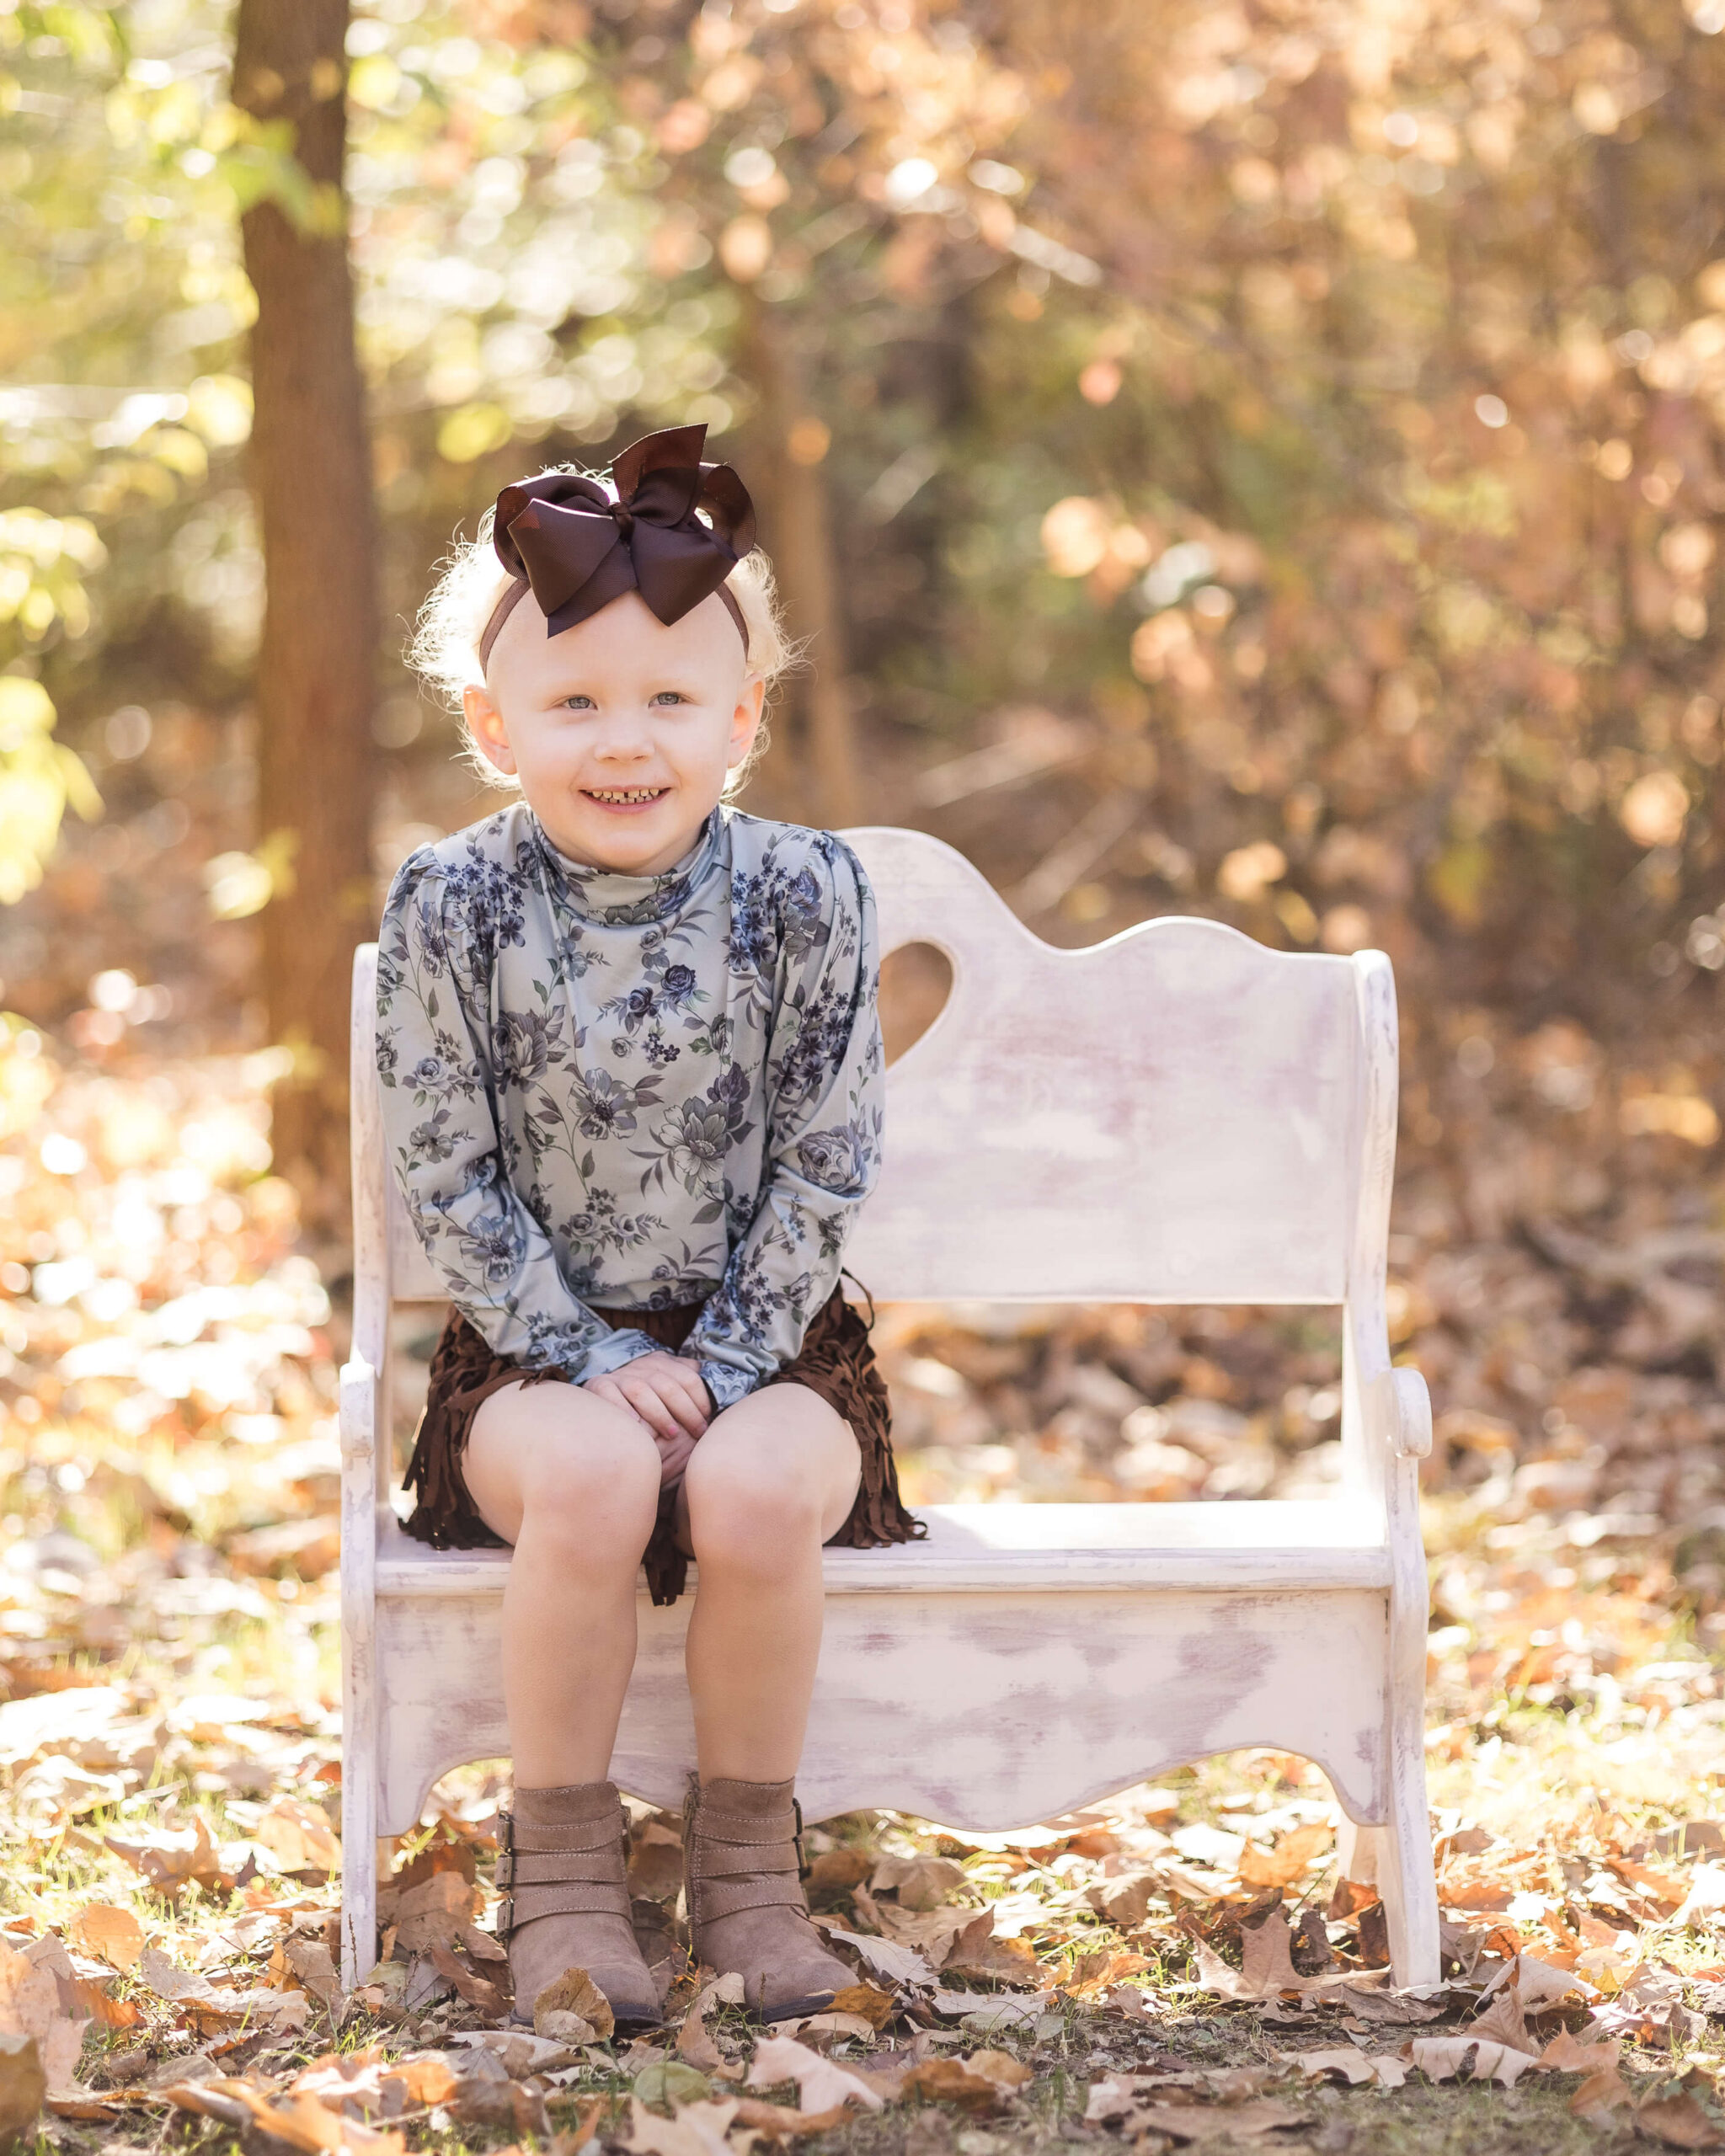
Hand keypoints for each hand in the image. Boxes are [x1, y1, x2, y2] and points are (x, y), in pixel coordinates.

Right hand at [583, 1351, 710, 1446]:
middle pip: (667, 1385)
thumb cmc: (645, 1397)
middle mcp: (640, 1366)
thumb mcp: (666, 1381)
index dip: (701, 1398)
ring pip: (641, 1390)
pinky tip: (636, 1425)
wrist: (603, 1400)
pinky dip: (623, 1410)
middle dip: (686, 1410)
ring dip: (659, 1413)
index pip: (687, 1376)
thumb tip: (707, 1375)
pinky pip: (610, 1395)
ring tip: (673, 1433)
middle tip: (697, 1431)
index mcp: (660, 1362)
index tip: (707, 1419)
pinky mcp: (598, 1386)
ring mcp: (618, 1376)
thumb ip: (685, 1377)